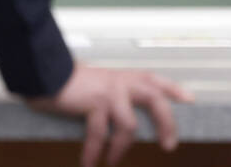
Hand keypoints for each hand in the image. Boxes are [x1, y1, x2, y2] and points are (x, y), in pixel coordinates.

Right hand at [27, 61, 193, 166]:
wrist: (42, 72)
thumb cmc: (63, 80)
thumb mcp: (92, 83)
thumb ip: (109, 95)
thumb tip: (121, 115)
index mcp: (119, 76)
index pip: (152, 79)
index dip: (172, 89)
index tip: (188, 100)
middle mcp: (118, 81)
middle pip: (154, 99)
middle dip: (166, 123)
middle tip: (167, 145)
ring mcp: (108, 91)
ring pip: (129, 126)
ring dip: (120, 150)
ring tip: (112, 163)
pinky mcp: (96, 102)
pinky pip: (100, 135)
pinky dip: (95, 152)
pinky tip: (89, 163)